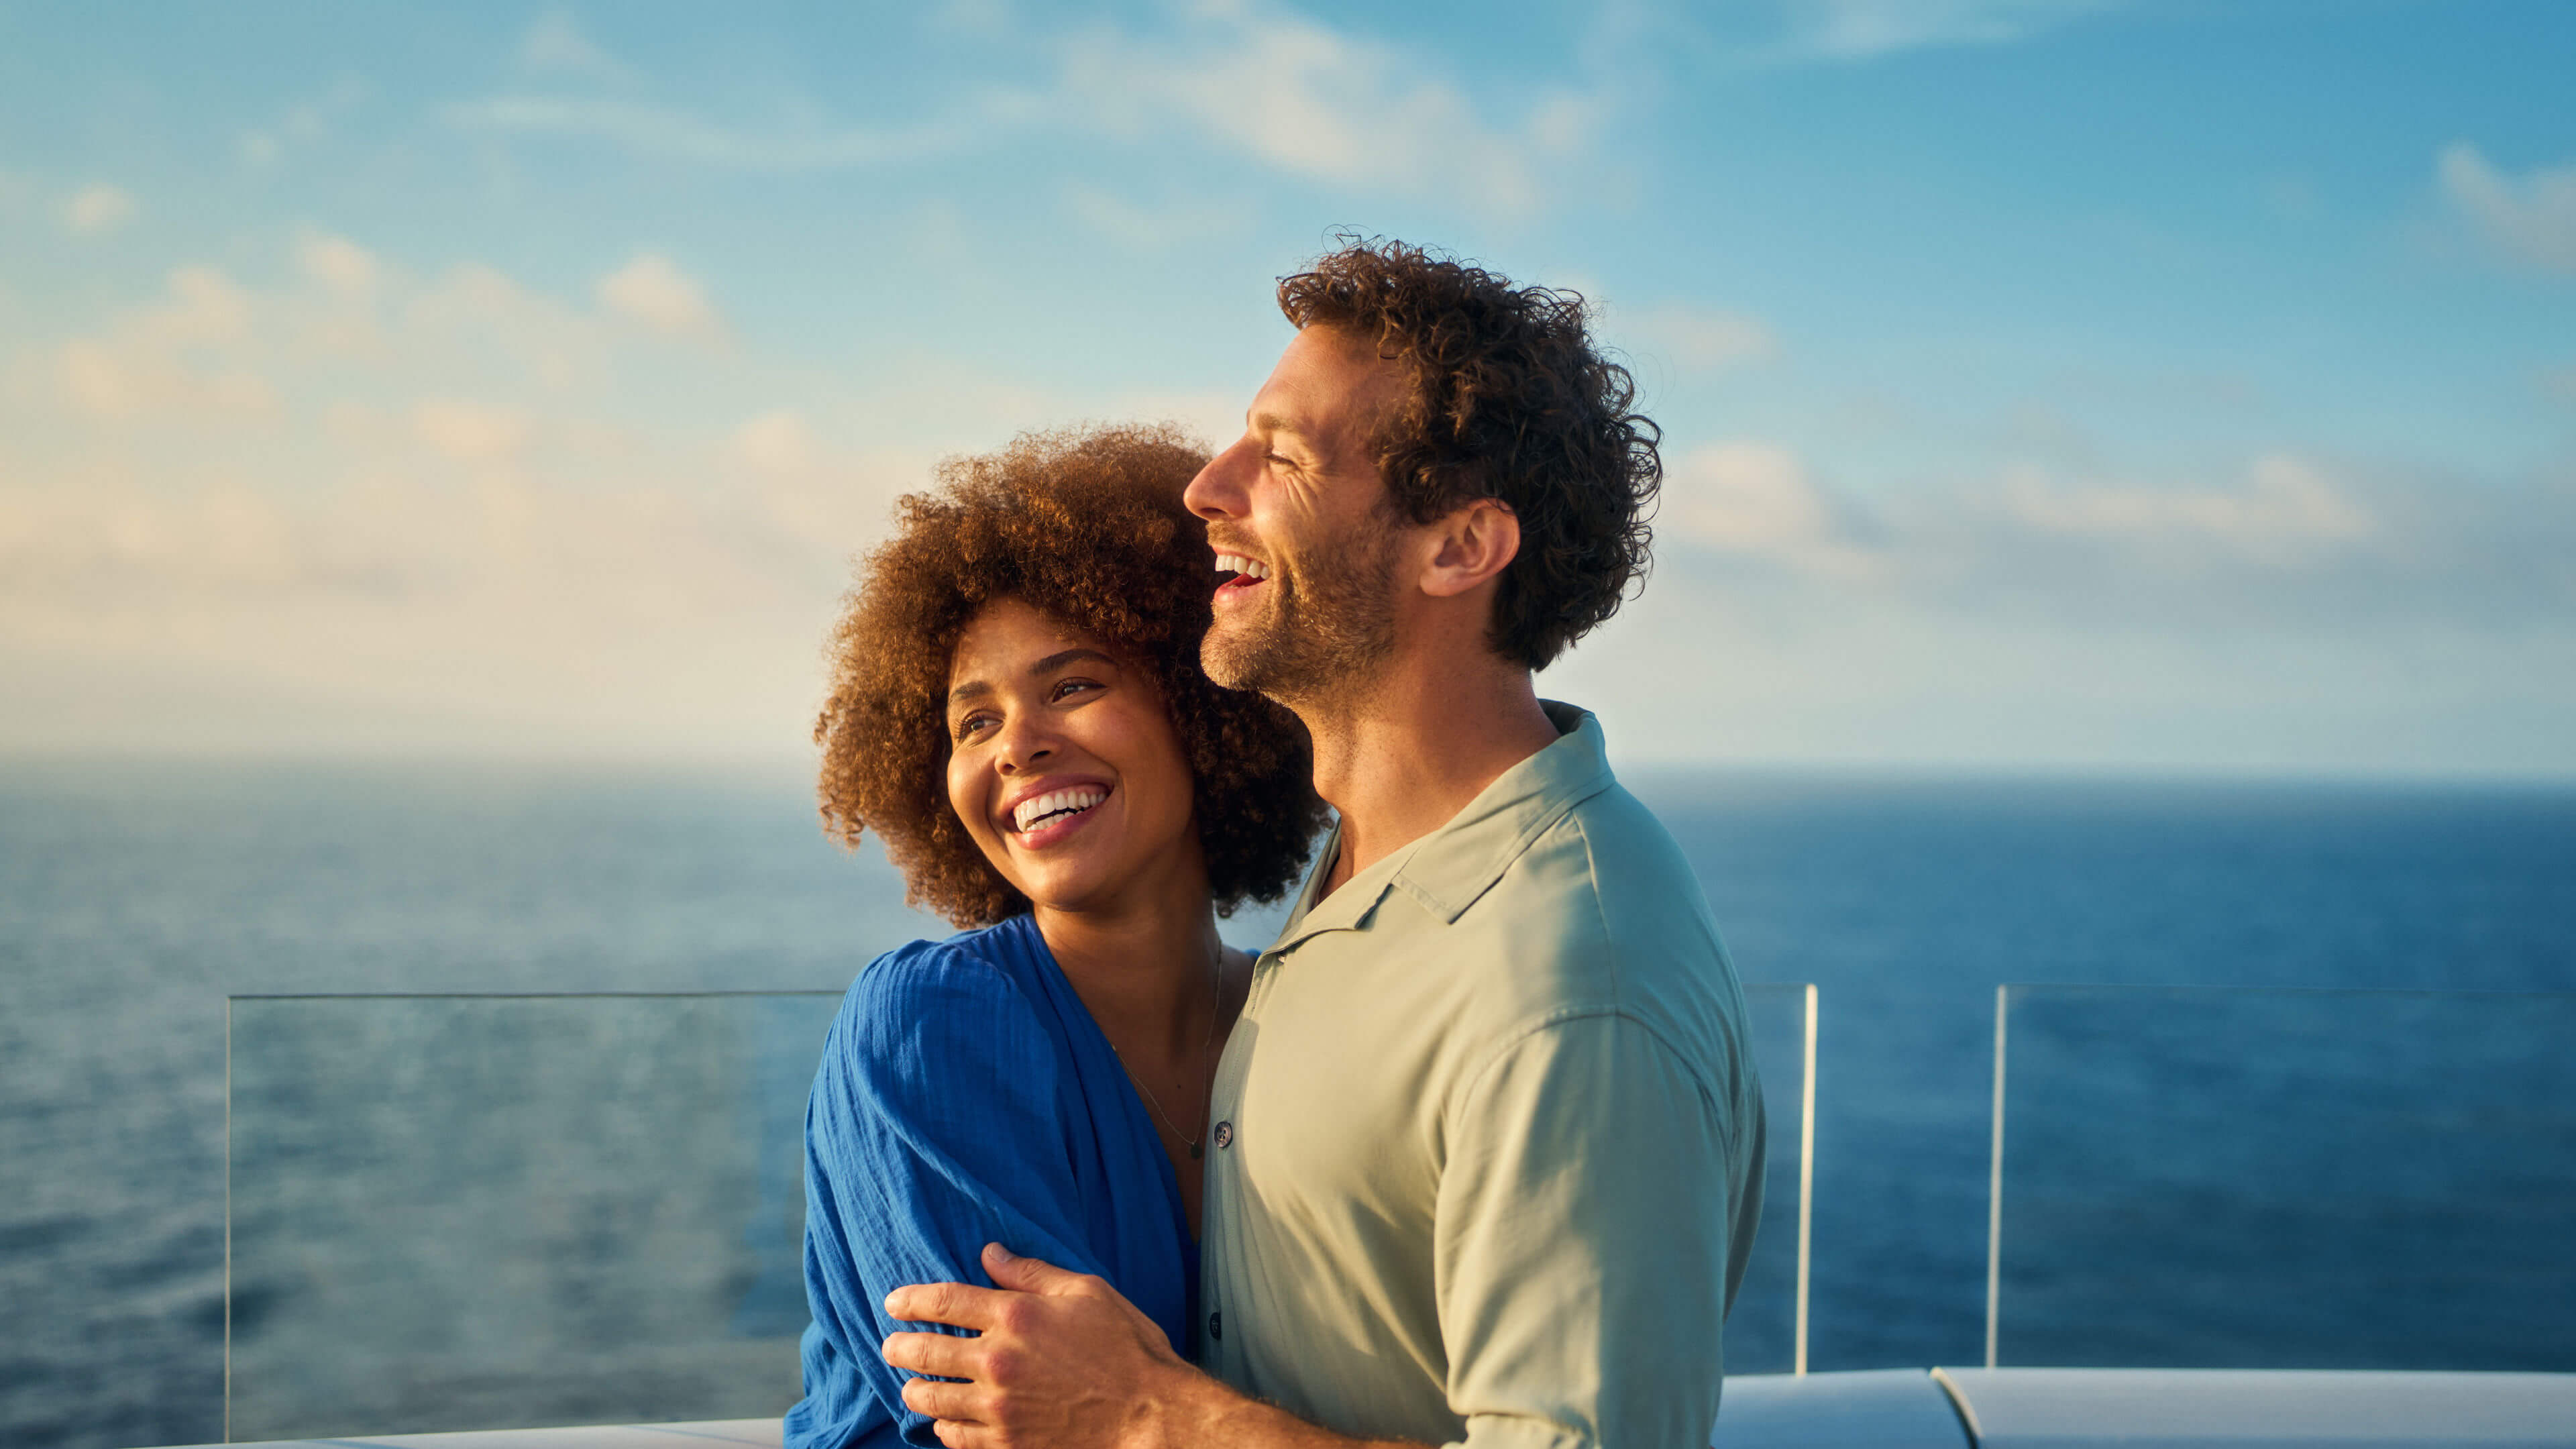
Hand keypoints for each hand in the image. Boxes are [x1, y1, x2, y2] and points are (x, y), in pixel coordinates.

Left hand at [882, 1242, 1201, 1448]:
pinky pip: (954, 1438)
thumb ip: (1032, 1273)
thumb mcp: (1087, 1293)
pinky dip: (943, 1427)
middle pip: (925, 1351)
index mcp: (1016, 1316)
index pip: (943, 1301)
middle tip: (891, 1345)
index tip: (893, 1302)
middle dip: (899, 1346)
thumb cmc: (1126, 1349)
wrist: (1150, 1416)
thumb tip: (990, 1254)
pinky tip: (944, 1422)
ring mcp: (998, 1408)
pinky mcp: (1007, 1444)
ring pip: (931, 1399)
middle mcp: (998, 1362)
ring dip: (915, 1389)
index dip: (910, 1300)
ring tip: (911, 1385)